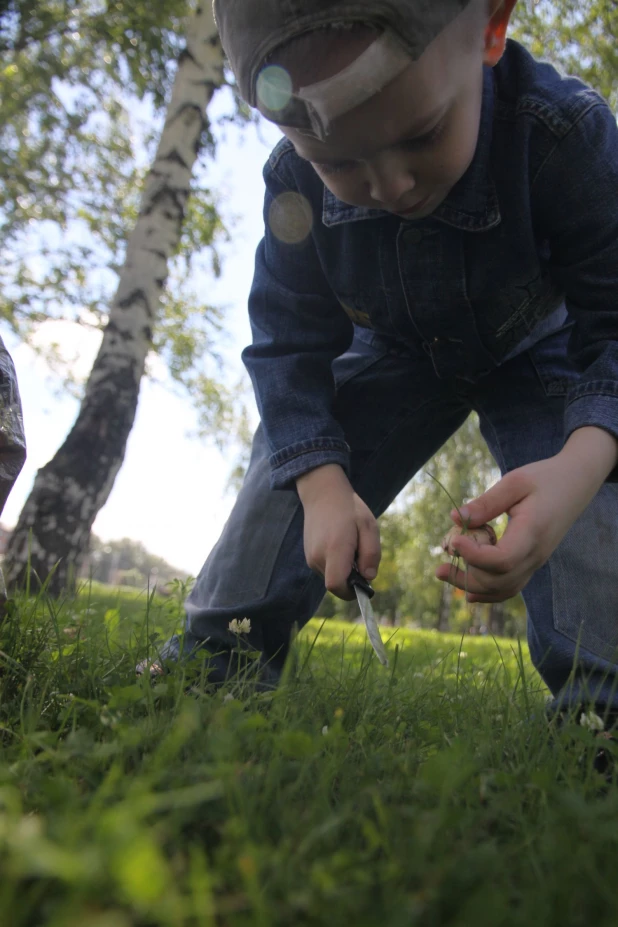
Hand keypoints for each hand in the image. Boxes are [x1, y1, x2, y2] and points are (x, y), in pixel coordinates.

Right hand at [296, 464, 380, 598]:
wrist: (323, 494)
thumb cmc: (350, 510)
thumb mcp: (369, 527)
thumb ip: (371, 554)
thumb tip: (369, 577)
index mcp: (335, 548)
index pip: (337, 585)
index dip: (351, 591)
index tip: (364, 583)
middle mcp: (318, 556)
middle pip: (336, 584)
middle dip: (351, 580)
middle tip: (360, 556)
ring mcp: (311, 556)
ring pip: (331, 577)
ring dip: (344, 570)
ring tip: (350, 546)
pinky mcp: (309, 555)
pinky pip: (325, 569)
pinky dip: (336, 564)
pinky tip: (340, 544)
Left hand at [435, 427, 617, 602]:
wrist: (576, 484)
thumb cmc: (544, 478)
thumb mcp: (515, 482)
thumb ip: (487, 502)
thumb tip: (455, 517)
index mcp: (532, 533)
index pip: (502, 560)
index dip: (475, 556)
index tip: (454, 540)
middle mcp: (536, 554)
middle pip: (499, 580)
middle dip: (466, 576)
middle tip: (439, 566)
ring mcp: (535, 562)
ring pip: (504, 588)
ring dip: (473, 586)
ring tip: (445, 574)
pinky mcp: (532, 562)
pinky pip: (511, 586)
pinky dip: (489, 591)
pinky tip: (468, 590)